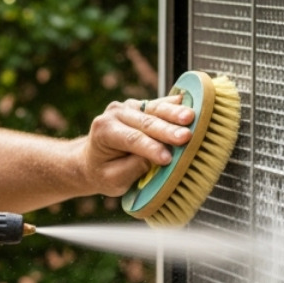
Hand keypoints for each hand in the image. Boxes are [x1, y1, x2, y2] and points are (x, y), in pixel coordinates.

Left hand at [80, 94, 194, 195]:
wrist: (92, 159)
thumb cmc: (103, 172)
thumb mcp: (113, 179)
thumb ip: (134, 167)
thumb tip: (160, 156)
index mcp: (104, 131)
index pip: (131, 139)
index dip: (150, 148)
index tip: (167, 159)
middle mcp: (115, 113)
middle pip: (145, 122)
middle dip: (167, 130)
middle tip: (186, 137)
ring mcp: (129, 107)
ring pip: (155, 109)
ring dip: (174, 114)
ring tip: (191, 118)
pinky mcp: (142, 106)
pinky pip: (160, 104)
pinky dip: (175, 105)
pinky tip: (190, 103)